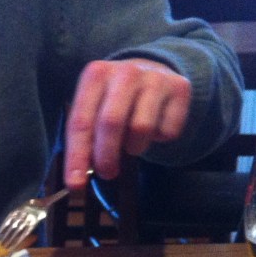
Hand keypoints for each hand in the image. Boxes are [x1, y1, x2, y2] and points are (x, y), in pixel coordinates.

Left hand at [64, 58, 191, 188]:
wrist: (153, 71)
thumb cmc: (115, 99)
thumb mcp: (94, 108)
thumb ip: (85, 137)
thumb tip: (79, 176)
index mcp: (95, 75)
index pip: (81, 122)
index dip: (77, 156)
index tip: (75, 184)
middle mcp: (125, 72)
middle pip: (111, 122)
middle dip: (106, 156)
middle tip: (106, 173)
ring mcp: (155, 78)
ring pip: (141, 128)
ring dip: (134, 147)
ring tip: (131, 143)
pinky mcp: (180, 87)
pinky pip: (168, 130)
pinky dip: (159, 138)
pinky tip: (155, 128)